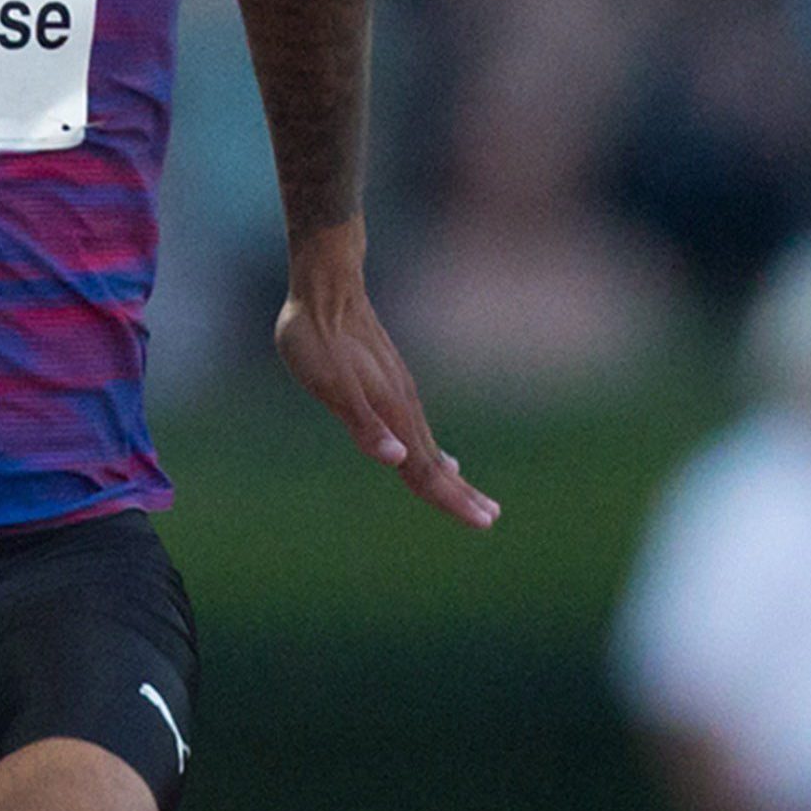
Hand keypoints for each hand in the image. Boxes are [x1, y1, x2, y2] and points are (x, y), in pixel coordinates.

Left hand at [270, 236, 493, 529]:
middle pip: (433, 463)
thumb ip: (363, 424)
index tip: (482, 524)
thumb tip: (396, 460)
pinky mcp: (391, 384)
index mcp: (392, 413)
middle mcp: (402, 407)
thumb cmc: (319, 337)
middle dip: (460, 494)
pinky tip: (435, 455)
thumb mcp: (331, 384)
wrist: (328, 286)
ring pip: (428, 446)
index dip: (450, 499)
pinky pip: (418, 430)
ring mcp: (400, 395)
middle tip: (490, 519)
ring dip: (450, 476)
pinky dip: (432, 453)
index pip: (424, 470)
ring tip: (470, 496)